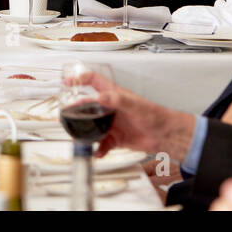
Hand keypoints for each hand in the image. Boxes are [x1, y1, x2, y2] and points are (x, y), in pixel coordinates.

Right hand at [77, 72, 192, 160]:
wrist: (165, 136)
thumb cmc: (155, 115)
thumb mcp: (134, 104)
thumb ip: (117, 100)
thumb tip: (100, 98)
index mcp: (114, 95)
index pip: (94, 81)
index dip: (81, 79)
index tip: (69, 82)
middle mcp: (111, 108)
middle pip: (88, 106)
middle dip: (77, 111)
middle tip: (67, 116)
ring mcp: (112, 123)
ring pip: (93, 126)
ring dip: (85, 132)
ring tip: (79, 137)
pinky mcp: (116, 138)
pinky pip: (102, 144)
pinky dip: (98, 149)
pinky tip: (98, 152)